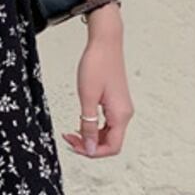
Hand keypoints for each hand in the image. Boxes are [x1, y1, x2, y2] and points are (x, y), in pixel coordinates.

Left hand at [61, 7, 133, 158]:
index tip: (76, 145)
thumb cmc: (96, 64)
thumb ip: (88, 125)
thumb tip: (89, 146)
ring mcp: (121, 108)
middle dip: (89, 145)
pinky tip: (81, 123)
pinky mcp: (116, 103)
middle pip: (110, 143)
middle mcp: (124, 113)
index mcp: (121, 115)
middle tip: (69, 138)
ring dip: (90, 137)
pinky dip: (93, 127)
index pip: (112, 147)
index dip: (93, 152)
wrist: (105, 42)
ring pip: (107, 135)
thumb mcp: (87, 98)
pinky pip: (106, 124)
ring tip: (72, 132)